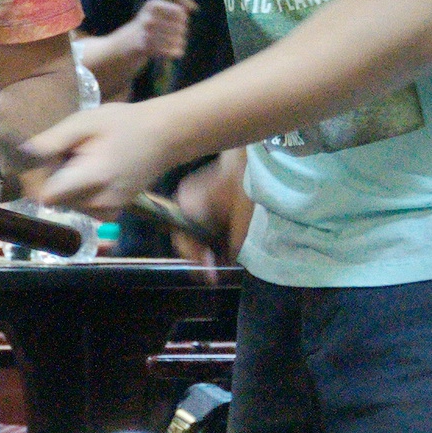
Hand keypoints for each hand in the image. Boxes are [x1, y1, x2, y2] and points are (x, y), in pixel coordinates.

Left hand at [22, 102, 188, 217]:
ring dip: (67, 187)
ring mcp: (109, 211)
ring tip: (84, 161)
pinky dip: (81, 194)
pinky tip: (94, 174)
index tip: (42, 163)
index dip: (37, 181)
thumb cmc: (124, 123)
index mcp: (92, 179)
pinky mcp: (113, 213)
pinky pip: (83, 208)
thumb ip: (53, 140)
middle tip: (69, 154)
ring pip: (68, 206)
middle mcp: (100, 203)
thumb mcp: (85, 121)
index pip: (46, 197)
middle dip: (53, 180)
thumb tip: (23, 153)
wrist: (166, 136)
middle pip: (55, 201)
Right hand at [122, 0, 194, 62]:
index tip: (179, 21)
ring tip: (179, 42)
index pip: (180, 13)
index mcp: (152, 5)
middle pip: (180, 27)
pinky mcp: (148, 49)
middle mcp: (148, 19)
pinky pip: (172, 52)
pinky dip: (176, 52)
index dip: (183, 18)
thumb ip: (180, 3)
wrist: (131, 39)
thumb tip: (194, 7)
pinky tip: (175, 51)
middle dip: (182, 31)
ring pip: (177, 41)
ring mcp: (147, 35)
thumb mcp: (161, 7)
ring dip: (181, 42)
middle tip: (179, 33)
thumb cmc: (152, 21)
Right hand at [170, 149, 251, 264]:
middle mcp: (181, 201)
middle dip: (201, 252)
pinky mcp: (196, 188)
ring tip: (220, 252)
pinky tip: (220, 234)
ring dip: (204, 240)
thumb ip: (232, 247)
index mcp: (187, 208)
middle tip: (215, 267)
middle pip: (185, 235)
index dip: (198, 262)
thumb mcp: (242, 222)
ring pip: (190, 226)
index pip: (185, 243)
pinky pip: (196, 214)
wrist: (251, 156)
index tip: (210, 276)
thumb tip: (226, 263)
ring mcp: (186, 193)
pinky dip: (206, 227)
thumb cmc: (246, 187)